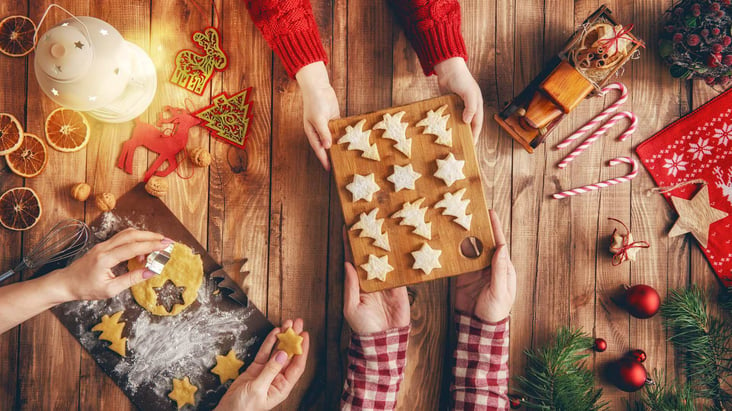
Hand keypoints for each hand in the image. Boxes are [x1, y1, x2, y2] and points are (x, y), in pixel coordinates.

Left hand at [52, 228, 170, 301]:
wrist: (65, 283)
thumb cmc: (86, 289)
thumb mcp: (110, 290)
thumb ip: (131, 279)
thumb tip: (151, 272)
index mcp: (105, 259)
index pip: (133, 248)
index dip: (151, 245)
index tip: (166, 245)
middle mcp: (104, 248)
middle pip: (132, 235)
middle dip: (152, 236)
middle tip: (167, 241)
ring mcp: (103, 245)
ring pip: (128, 234)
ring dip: (145, 236)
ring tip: (158, 245)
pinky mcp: (104, 246)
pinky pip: (122, 238)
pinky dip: (136, 240)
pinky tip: (142, 250)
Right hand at [215, 319, 309, 410]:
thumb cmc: (243, 408)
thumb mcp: (258, 389)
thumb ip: (270, 371)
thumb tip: (283, 355)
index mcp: (282, 387)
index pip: (297, 366)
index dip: (302, 350)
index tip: (304, 335)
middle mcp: (277, 379)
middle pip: (289, 355)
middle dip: (293, 339)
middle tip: (297, 323)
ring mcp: (266, 372)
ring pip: (277, 351)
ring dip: (282, 337)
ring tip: (287, 323)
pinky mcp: (256, 369)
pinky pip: (265, 353)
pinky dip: (269, 342)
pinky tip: (274, 332)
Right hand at [296, 62, 339, 170]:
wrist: (318, 87)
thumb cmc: (315, 103)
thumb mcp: (318, 119)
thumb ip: (323, 133)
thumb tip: (327, 146)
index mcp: (312, 133)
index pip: (319, 149)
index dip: (324, 159)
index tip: (329, 169)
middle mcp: (319, 131)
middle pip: (326, 146)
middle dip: (332, 155)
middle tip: (341, 165)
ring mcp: (327, 125)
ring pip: (334, 139)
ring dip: (339, 146)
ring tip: (347, 155)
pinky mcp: (334, 119)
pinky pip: (339, 130)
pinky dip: (344, 135)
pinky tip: (351, 141)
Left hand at [343, 229, 409, 333]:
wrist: (385, 341)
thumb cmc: (363, 327)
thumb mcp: (351, 307)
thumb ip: (350, 286)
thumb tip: (347, 264)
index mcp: (358, 283)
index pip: (352, 260)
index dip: (350, 245)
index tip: (347, 228)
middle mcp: (372, 280)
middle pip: (369, 255)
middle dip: (368, 240)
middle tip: (367, 221)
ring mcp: (387, 283)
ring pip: (385, 260)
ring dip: (384, 246)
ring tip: (383, 228)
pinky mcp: (401, 287)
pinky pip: (400, 271)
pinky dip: (400, 260)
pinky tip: (400, 246)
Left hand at [433, 57, 483, 140]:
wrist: (448, 68)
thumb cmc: (461, 79)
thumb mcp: (469, 93)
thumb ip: (470, 107)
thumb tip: (467, 121)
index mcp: (477, 105)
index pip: (477, 124)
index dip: (475, 134)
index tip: (472, 145)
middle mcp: (469, 106)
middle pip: (469, 124)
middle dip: (466, 134)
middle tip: (461, 145)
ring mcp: (459, 105)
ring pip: (459, 121)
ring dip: (457, 129)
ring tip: (452, 140)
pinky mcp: (450, 103)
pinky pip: (450, 116)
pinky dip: (448, 122)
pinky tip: (444, 129)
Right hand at [455, 210, 515, 322]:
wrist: (477, 327)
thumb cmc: (495, 311)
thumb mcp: (500, 292)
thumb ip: (499, 270)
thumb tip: (501, 248)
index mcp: (503, 268)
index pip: (499, 244)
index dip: (495, 228)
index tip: (490, 214)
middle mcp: (489, 266)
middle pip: (484, 243)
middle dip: (479, 228)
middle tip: (472, 213)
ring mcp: (475, 270)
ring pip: (471, 249)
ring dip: (466, 237)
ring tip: (460, 222)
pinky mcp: (462, 275)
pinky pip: (459, 260)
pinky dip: (455, 250)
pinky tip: (450, 241)